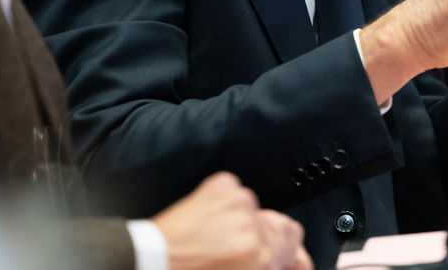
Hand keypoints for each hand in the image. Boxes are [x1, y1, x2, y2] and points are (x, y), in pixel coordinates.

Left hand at [151, 172, 309, 269]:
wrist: (149, 258)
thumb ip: (269, 267)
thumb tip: (291, 264)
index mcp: (258, 259)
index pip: (298, 253)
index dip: (296, 261)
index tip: (294, 264)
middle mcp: (252, 228)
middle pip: (286, 228)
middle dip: (275, 243)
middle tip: (254, 254)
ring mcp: (237, 203)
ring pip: (260, 211)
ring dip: (248, 224)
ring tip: (223, 238)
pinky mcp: (222, 186)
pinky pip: (238, 194)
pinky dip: (229, 206)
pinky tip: (213, 222)